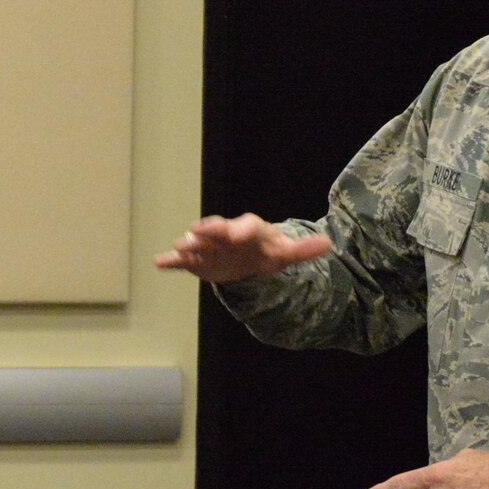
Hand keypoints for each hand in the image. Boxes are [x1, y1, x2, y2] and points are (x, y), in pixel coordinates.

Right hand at [154, 214, 331, 282]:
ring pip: (196, 242)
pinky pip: (180, 258)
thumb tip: (329, 244)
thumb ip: (303, 250)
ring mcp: (208, 246)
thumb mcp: (284, 254)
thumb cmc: (264, 253)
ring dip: (188, 244)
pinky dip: (170, 259)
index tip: (239, 234)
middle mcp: (225, 233)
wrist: (244, 261)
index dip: (243, 229)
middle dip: (209, 229)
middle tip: (201, 231)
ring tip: (180, 246)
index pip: (247, 226)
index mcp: (248, 229)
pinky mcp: (195, 259)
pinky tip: (159, 262)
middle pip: (217, 228)